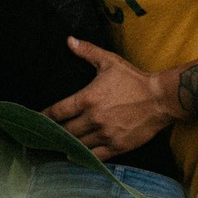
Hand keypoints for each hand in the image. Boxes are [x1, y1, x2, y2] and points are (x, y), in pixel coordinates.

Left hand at [44, 38, 180, 156]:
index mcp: (88, 98)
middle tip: (43, 135)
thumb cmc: (134, 79)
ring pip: (78, 145)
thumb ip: (87, 51)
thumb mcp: (109, 61)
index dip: (44, 116)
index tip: (36, 119)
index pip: (58, 111)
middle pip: (65, 131)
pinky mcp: (118, 146)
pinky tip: (74, 156)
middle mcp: (94, 119)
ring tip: (56, 145)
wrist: (161, 99)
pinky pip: (95, 156)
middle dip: (53, 133)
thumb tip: (69, 40)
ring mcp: (106, 134)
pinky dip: (83, 157)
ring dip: (67, 145)